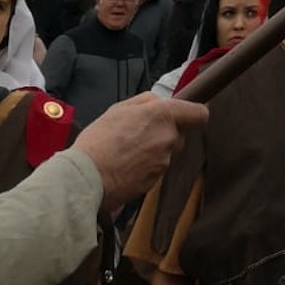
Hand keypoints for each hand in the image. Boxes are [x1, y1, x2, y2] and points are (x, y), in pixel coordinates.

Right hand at [73, 92, 208, 212]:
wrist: (86, 178)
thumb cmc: (98, 140)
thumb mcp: (119, 108)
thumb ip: (146, 102)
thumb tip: (160, 102)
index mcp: (163, 115)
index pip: (199, 114)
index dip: (194, 115)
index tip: (187, 117)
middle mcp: (168, 138)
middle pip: (178, 135)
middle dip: (164, 135)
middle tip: (138, 136)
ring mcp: (163, 162)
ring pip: (165, 154)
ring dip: (152, 153)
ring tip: (126, 153)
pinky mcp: (155, 182)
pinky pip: (155, 170)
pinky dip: (144, 169)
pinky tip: (125, 167)